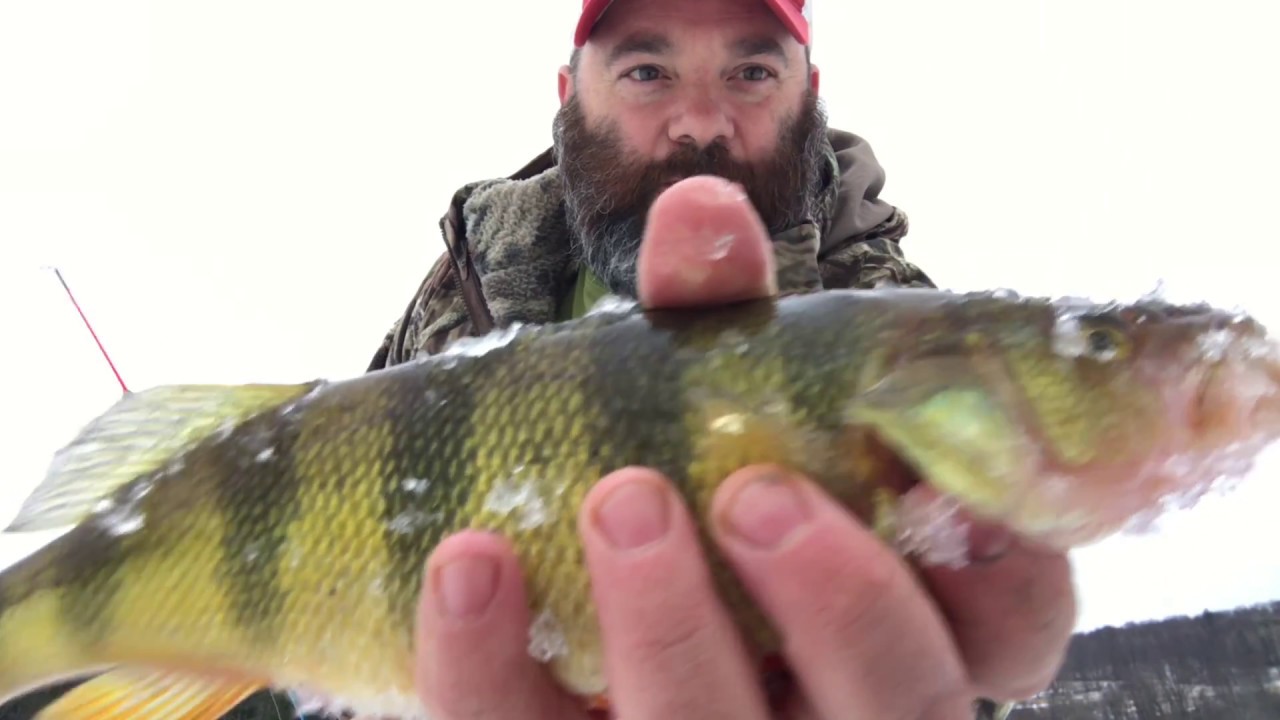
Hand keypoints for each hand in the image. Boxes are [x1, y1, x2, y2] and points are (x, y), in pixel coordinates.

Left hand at [412, 176, 1077, 718]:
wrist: (561, 566)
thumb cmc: (687, 475)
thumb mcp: (718, 402)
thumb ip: (722, 318)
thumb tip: (700, 211)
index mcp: (914, 625)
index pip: (1009, 632)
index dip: (1007, 578)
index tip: (948, 482)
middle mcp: (837, 714)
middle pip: (897, 702)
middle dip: (841, 604)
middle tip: (755, 492)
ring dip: (673, 626)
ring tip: (620, 498)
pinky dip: (487, 662)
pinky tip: (468, 563)